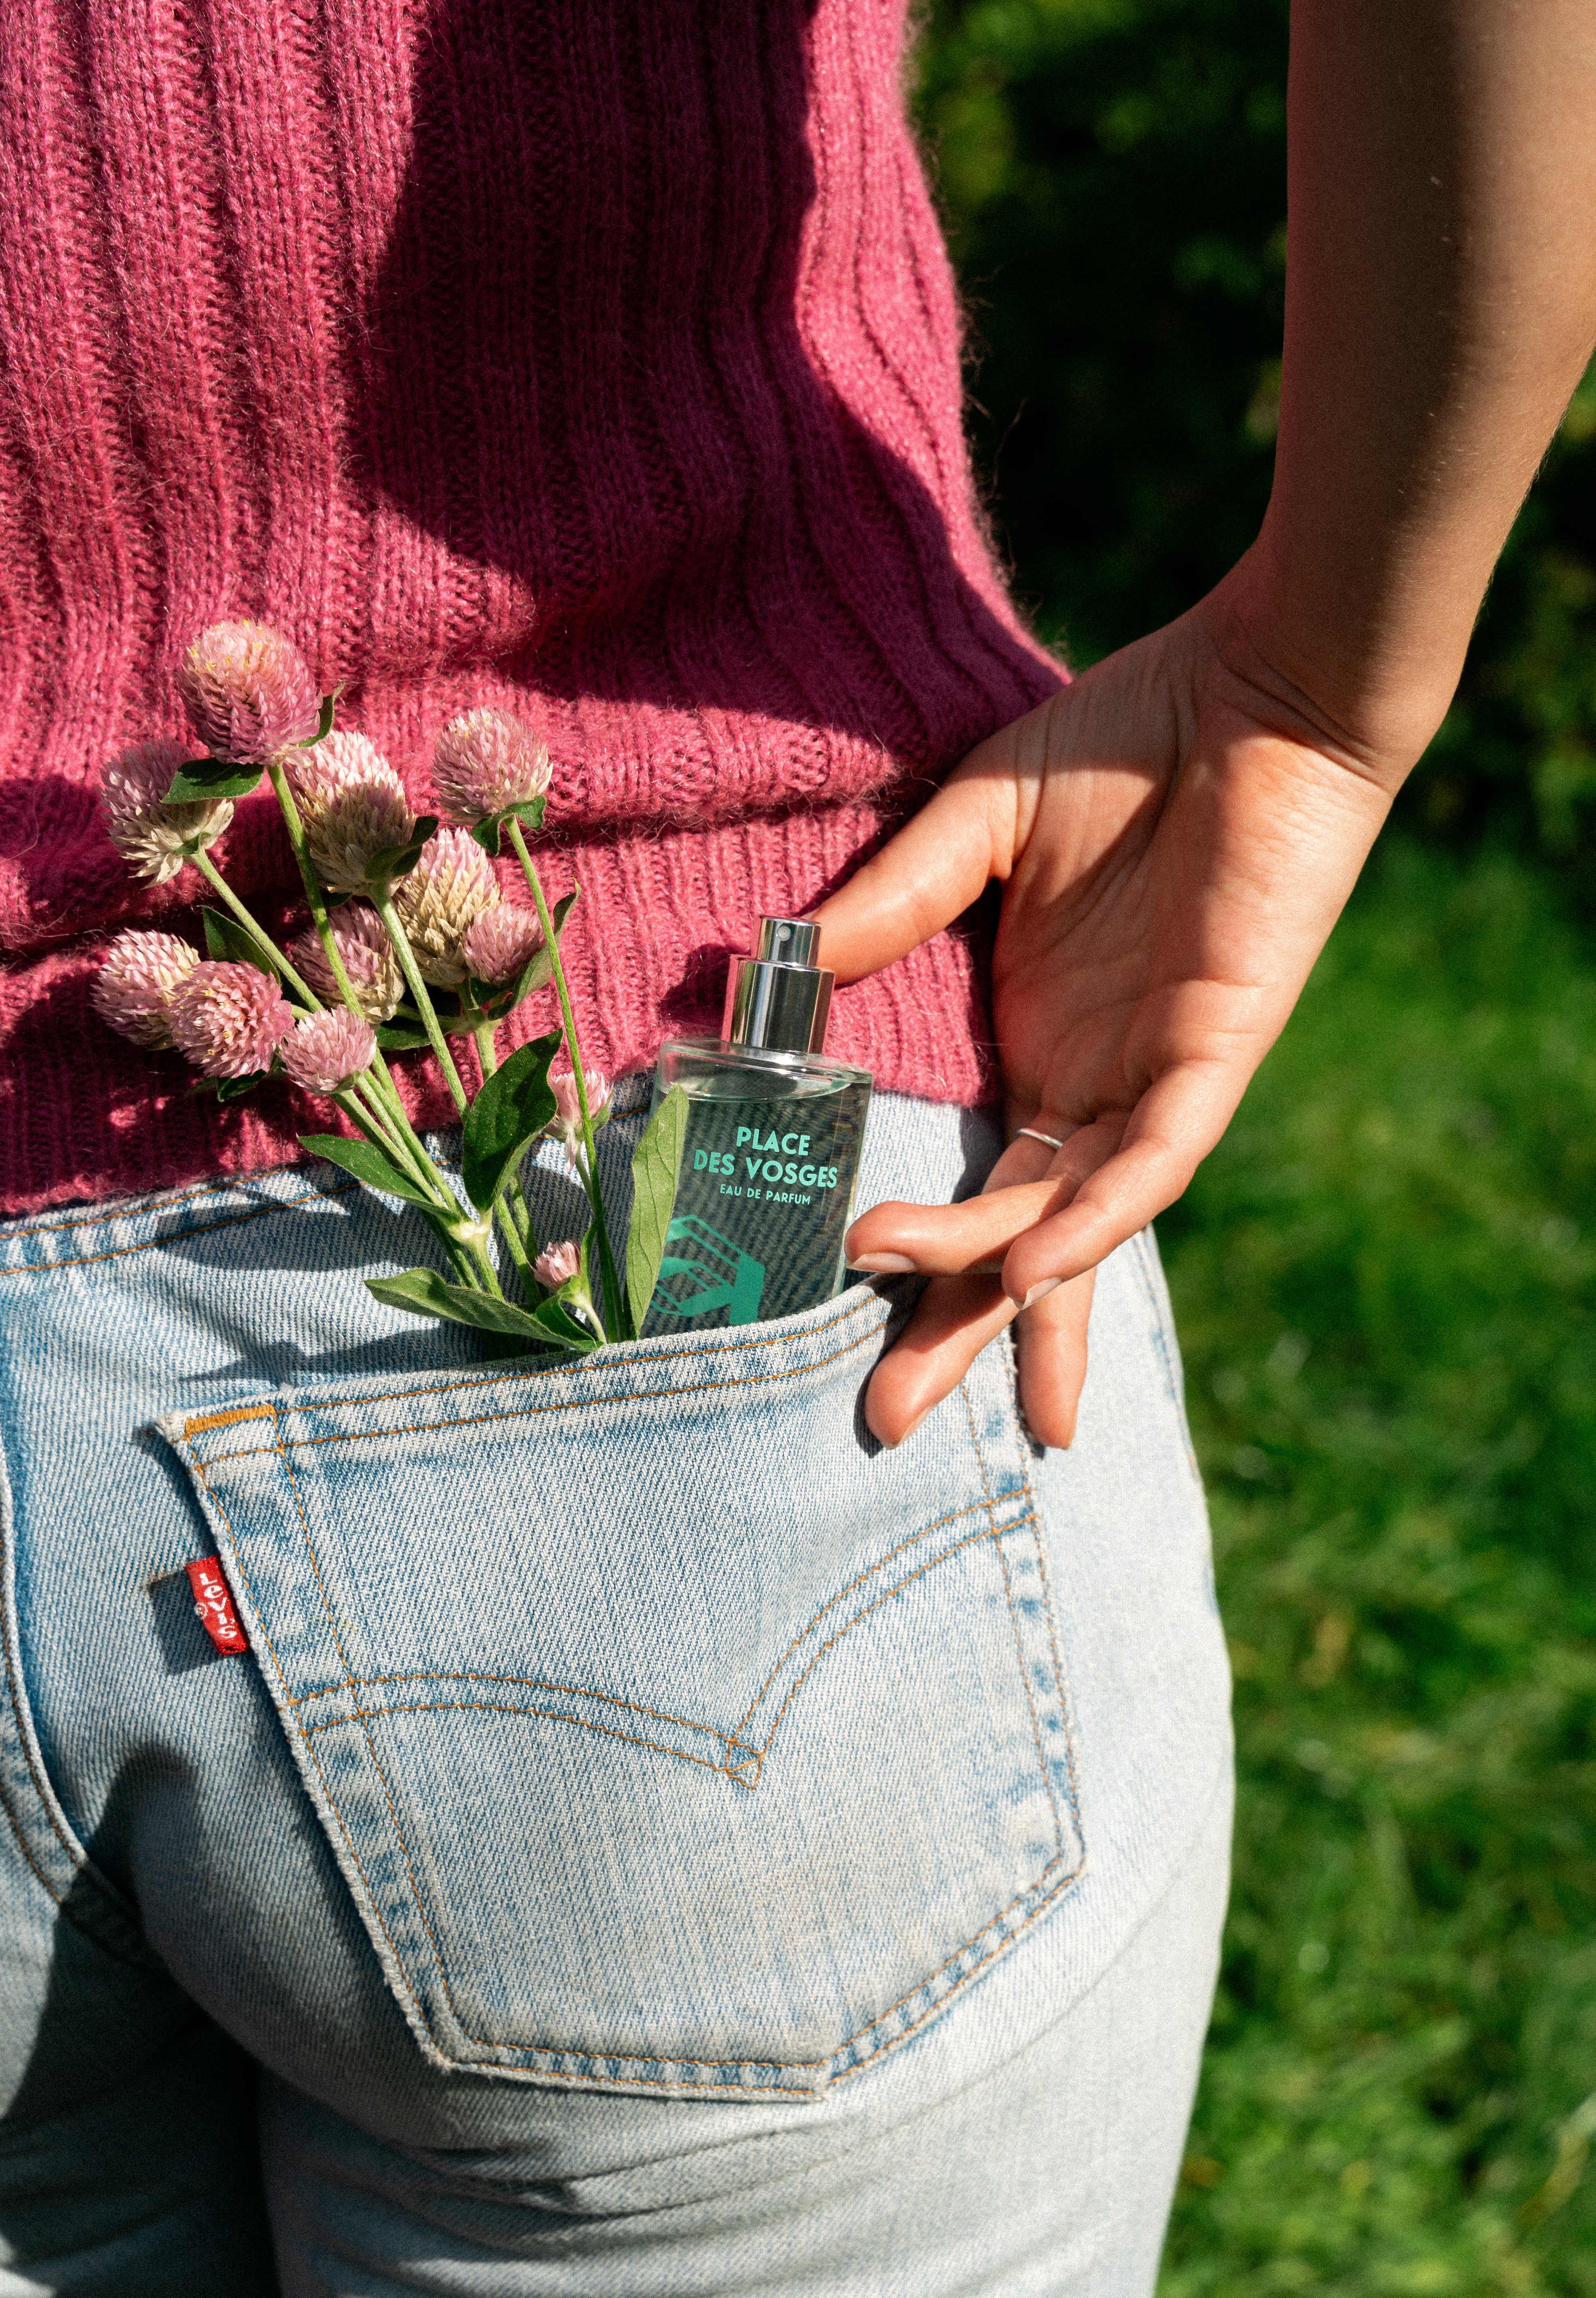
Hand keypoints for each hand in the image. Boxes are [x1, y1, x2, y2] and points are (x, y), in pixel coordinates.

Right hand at [813, 569, 1403, 1448]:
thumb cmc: (1125, 742)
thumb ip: (891, 904)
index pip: (975, 1184)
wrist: (1257, 688)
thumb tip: (781, 968)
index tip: (835, 1306)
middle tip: (884, 1419)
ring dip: (1004, 1290)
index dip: (919, 1260)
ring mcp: (1155, 1077)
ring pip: (1076, 1220)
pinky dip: (1102, 1215)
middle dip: (957, 1330)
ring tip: (927, 1366)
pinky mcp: (1216, 1048)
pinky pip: (1157, 1157)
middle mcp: (1093, 1084)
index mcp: (1037, 1045)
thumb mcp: (975, 829)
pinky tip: (1045, 1264)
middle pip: (1019, 1241)